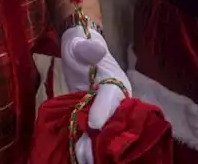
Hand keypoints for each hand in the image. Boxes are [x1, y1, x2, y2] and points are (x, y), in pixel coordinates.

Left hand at [60, 25, 130, 163]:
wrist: (80, 49)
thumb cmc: (81, 46)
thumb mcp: (81, 45)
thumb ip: (88, 49)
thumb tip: (94, 49)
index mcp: (115, 81)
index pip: (111, 97)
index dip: (103, 110)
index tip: (93, 124)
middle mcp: (117, 99)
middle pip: (112, 119)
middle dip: (102, 136)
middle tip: (87, 152)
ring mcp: (109, 109)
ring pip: (105, 129)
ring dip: (95, 144)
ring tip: (83, 158)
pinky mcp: (97, 115)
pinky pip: (96, 131)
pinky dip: (89, 142)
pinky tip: (81, 155)